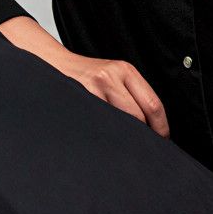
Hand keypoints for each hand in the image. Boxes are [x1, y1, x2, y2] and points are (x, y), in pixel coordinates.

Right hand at [0, 17, 167, 137]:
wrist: (51, 63)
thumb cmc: (85, 76)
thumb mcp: (113, 76)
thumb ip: (132, 95)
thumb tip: (152, 127)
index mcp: (125, 70)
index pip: (153, 104)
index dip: (160, 128)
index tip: (161, 140)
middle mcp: (109, 77)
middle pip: (138, 117)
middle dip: (142, 136)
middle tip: (143, 149)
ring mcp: (91, 88)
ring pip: (118, 123)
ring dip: (123, 138)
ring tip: (122, 147)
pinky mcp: (76, 99)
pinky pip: (98, 124)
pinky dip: (103, 135)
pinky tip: (101, 139)